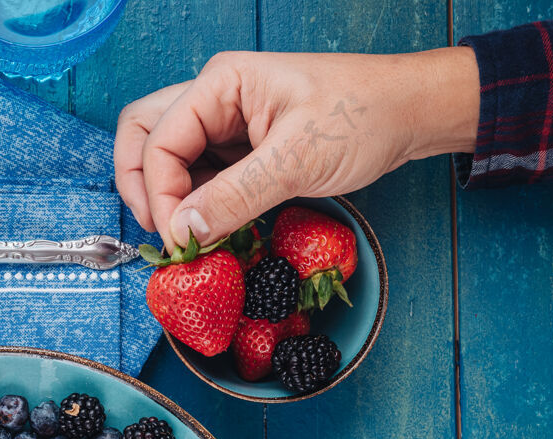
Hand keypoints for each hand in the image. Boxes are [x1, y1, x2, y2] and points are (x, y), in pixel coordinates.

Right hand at [114, 48, 479, 251]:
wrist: (410, 114)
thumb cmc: (363, 117)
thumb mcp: (297, 160)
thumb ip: (235, 198)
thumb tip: (183, 234)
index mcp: (221, 83)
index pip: (159, 140)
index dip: (160, 194)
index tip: (179, 239)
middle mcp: (214, 98)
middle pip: (143, 135)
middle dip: (141, 185)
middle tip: (161, 232)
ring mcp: (225, 123)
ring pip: (166, 157)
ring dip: (167, 198)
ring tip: (185, 237)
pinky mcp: (241, 149)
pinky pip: (199, 176)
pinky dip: (196, 205)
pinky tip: (210, 231)